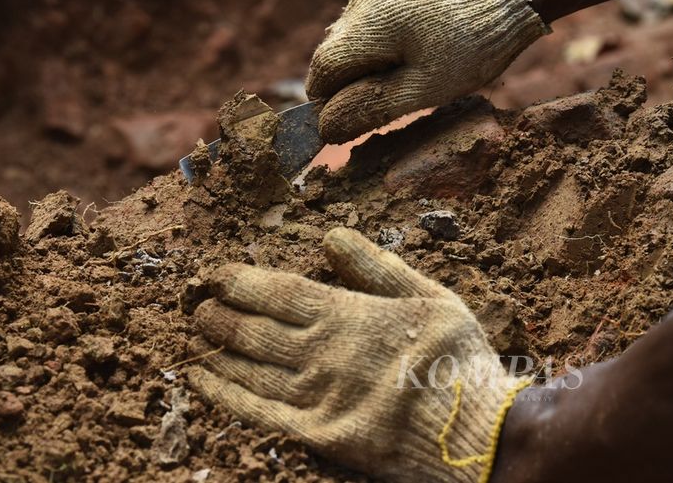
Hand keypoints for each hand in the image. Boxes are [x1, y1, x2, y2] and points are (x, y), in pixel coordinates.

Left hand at [190, 228, 529, 482]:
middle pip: (255, 329)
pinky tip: (202, 382)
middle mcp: (323, 354)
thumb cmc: (458, 360)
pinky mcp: (316, 436)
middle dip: (221, 314)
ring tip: (195, 334)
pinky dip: (225, 395)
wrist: (477, 435)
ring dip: (217, 349)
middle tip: (198, 304)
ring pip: (250, 368)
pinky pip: (258, 413)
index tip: (217, 274)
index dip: (242, 281)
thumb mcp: (430, 298)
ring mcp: (316, 397)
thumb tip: (332, 236)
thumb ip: (377, 267)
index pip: (280, 292)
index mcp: (349, 316)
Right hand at [307, 0, 548, 143]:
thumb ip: (370, 107)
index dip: (328, 98)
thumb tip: (325, 127)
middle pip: (334, 49)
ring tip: (408, 61)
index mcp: (371, 22)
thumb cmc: (475, 45)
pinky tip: (410, 37)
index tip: (346, 116)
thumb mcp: (424, 88)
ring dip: (364, 54)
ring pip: (348, 31)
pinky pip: (365, 11)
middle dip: (352, 76)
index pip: (324, 68)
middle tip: (391, 90)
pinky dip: (376, 32)